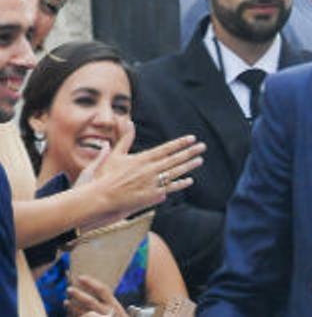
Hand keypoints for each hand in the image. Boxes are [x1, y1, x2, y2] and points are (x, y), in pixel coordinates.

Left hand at [66, 275, 127, 316]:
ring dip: (72, 306)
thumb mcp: (114, 308)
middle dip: (78, 294)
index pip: (102, 290)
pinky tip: (69, 311)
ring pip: (83, 312)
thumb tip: (85, 285)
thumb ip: (104, 299)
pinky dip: (73, 314)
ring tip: (66, 301)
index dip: (91, 282)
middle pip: (90, 301)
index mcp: (113, 304)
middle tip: (68, 289)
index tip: (80, 277)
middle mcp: (107, 311)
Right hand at [81, 124, 205, 228]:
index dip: (180, 143)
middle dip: (190, 152)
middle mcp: (150, 170)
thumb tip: (128, 121)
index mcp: (143, 159)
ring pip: (175, 172)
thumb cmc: (106, 176)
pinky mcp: (152, 196)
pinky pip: (170, 188)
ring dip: (188, 166)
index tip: (192, 138)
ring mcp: (152, 183)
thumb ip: (125, 138)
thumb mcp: (116, 155)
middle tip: (202, 147)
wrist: (101, 198)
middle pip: (174, 159)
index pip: (166, 148)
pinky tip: (189, 180)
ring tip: (199, 160)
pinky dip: (180, 183)